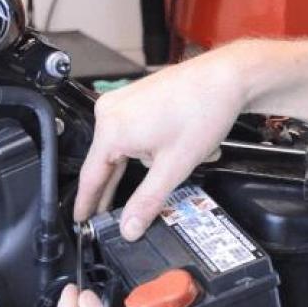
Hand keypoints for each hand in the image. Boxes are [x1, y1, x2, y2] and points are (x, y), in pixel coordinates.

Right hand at [73, 47, 244, 239]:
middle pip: (104, 162)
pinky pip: (129, 131)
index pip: (91, 176)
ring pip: (120, 147)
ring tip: (162, 171)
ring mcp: (121, 101)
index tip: (81, 220)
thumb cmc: (203, 111)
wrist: (226, 79)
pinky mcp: (134, 97)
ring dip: (137, 165)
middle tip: (106, 216)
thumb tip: (129, 228)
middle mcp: (109, 111)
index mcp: (111, 129)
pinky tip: (166, 151)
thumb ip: (146, 201)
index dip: (86, 203)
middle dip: (111, 188)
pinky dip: (144, 147)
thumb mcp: (173, 167)